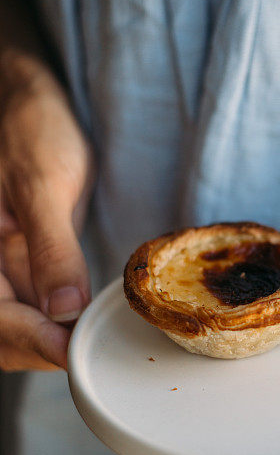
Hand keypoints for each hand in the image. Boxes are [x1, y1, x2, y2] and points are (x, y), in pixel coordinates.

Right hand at [0, 51, 93, 369]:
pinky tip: (82, 320)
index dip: (28, 338)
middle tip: (86, 349)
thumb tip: (64, 308)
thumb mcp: (41, 183)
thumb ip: (51, 249)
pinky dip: (55, 322)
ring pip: (13, 326)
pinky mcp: (15, 267)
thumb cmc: (29, 129)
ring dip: (49, 340)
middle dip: (38, 348)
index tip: (69, 348)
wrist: (29, 105)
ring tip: (90, 338)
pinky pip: (29, 308)